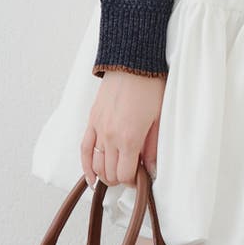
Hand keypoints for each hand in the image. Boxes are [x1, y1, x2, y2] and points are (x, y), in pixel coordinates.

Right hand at [81, 71, 165, 188]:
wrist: (133, 63)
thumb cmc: (150, 86)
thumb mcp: (159, 118)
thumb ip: (153, 147)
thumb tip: (151, 169)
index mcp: (130, 138)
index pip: (125, 175)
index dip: (134, 181)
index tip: (141, 178)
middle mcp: (111, 137)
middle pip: (110, 173)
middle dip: (122, 178)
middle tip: (133, 173)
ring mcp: (98, 129)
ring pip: (97, 164)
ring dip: (106, 174)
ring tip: (118, 173)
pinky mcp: (92, 120)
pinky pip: (85, 149)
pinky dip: (86, 165)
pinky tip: (91, 176)